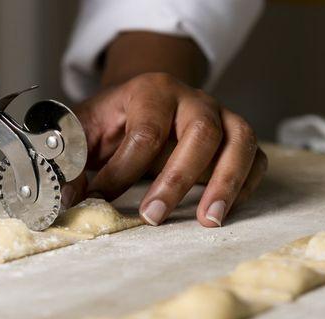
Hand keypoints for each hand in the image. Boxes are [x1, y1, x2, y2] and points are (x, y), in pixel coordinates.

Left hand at [73, 73, 266, 226]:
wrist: (142, 100)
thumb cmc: (113, 120)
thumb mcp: (84, 130)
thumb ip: (72, 159)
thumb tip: (68, 199)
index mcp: (151, 91)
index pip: (145, 132)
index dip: (122, 171)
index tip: (100, 199)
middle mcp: (193, 100)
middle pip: (201, 133)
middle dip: (177, 180)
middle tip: (153, 217)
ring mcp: (221, 116)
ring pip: (239, 141)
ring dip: (226, 183)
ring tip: (209, 221)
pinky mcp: (236, 137)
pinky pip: (256, 158)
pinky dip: (247, 184)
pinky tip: (226, 210)